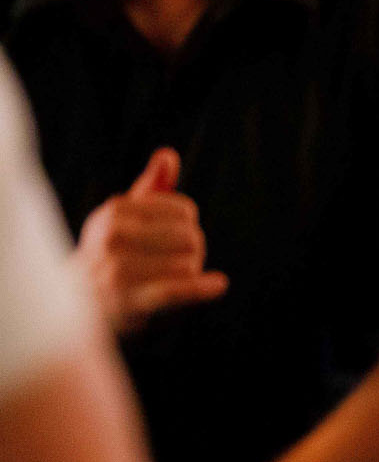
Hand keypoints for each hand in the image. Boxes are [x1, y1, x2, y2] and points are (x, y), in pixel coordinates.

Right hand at [75, 148, 228, 335]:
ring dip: (189, 275)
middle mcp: (112, 238)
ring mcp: (117, 271)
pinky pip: (173, 290)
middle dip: (192, 251)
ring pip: (187, 264)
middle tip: (172, 263)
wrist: (76, 306)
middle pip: (190, 237)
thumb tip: (167, 155)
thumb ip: (151, 187)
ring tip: (169, 281)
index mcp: (114, 212)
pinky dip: (199, 289)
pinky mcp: (128, 301)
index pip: (185, 210)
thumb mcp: (125, 216)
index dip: (187, 225)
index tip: (169, 239)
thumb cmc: (110, 253)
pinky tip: (218, 285)